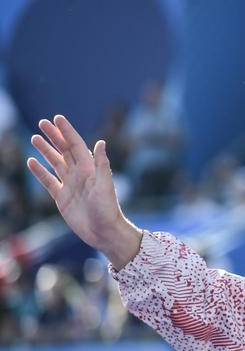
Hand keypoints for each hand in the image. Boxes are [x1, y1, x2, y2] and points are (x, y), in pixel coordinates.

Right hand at [26, 115, 141, 268]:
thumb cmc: (108, 210)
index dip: (67, 132)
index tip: (57, 118)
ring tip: (34, 138)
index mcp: (90, 169)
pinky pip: (48, 181)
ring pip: (55, 163)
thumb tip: (101, 142)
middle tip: (42, 122)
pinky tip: (31, 162)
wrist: (104, 233)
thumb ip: (102, 164)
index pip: (76, 145)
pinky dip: (40, 172)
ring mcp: (70, 186)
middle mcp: (80, 175)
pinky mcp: (62, 198)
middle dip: (54, 136)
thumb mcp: (105, 186)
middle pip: (64, 151)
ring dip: (46, 150)